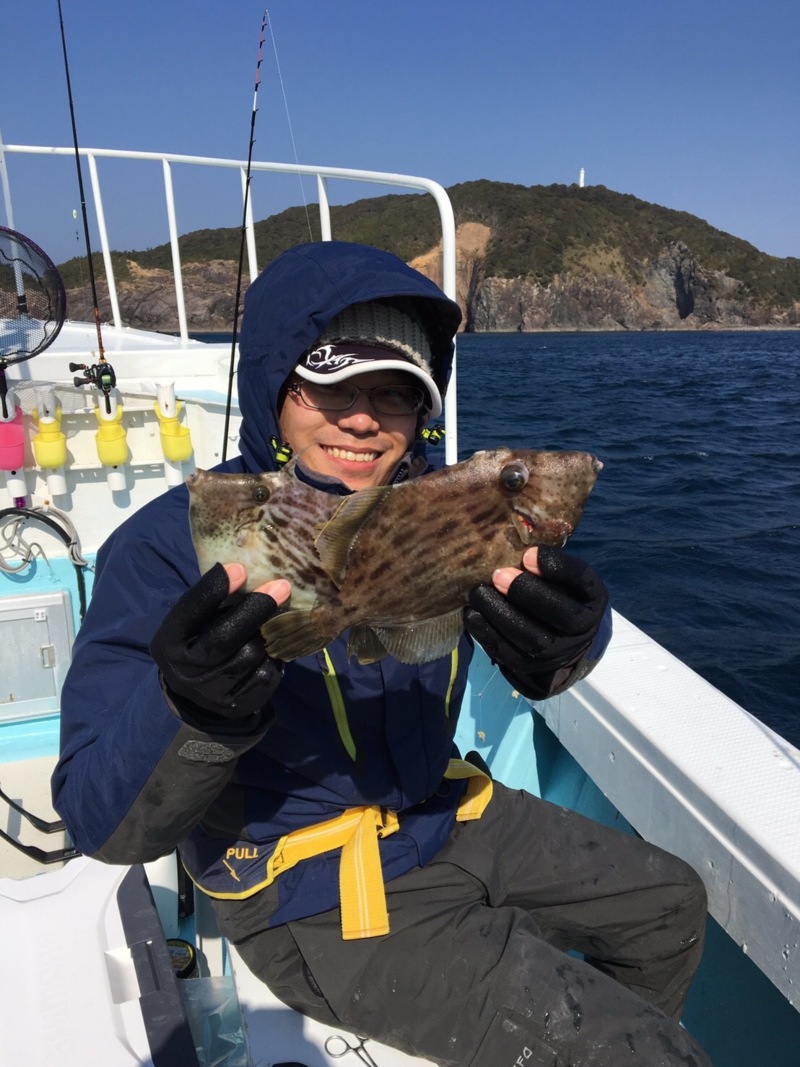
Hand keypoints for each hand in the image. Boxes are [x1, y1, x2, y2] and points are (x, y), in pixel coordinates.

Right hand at [150, 562, 290, 721]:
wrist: (196, 697)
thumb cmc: (198, 644)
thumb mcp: (192, 624)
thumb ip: (212, 603)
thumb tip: (250, 567)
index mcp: (170, 641)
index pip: (190, 611)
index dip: (214, 588)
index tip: (240, 568)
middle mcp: (187, 669)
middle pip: (224, 637)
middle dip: (255, 609)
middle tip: (282, 586)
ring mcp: (212, 691)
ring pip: (250, 655)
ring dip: (268, 633)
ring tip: (279, 617)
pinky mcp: (238, 704)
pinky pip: (265, 674)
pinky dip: (274, 656)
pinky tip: (276, 644)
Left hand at [464, 545, 608, 692]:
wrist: (562, 643)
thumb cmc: (559, 597)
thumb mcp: (564, 580)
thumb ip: (547, 566)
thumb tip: (515, 551)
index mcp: (593, 598)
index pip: (580, 579)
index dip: (556, 566)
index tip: (527, 554)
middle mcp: (582, 628)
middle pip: (559, 613)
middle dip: (525, 592)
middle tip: (498, 574)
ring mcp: (557, 652)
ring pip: (530, 637)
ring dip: (500, 613)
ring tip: (479, 593)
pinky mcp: (530, 666)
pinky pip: (507, 653)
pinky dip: (487, 633)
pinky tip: (473, 614)